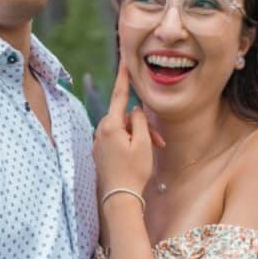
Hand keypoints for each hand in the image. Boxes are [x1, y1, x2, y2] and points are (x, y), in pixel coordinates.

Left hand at [93, 60, 155, 196]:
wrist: (119, 198)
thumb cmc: (134, 171)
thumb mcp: (143, 142)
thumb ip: (140, 120)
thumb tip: (134, 110)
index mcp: (110, 125)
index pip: (120, 95)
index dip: (124, 77)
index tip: (125, 60)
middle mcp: (100, 130)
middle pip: (125, 117)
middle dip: (143, 125)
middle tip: (159, 142)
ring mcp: (98, 142)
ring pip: (122, 130)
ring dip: (138, 137)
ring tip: (151, 152)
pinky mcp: (99, 152)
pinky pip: (116, 140)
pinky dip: (129, 144)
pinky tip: (137, 158)